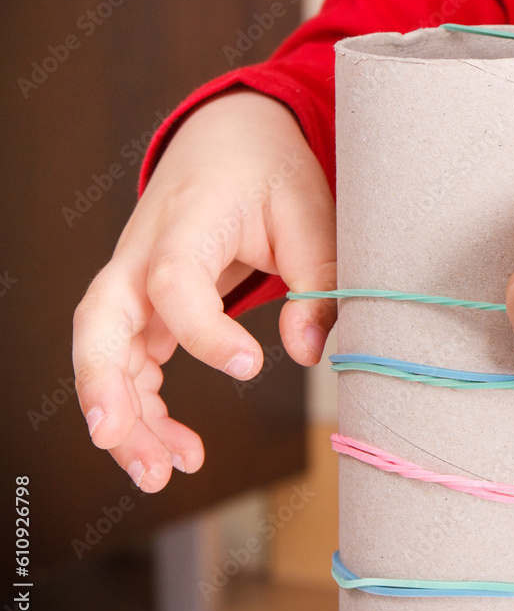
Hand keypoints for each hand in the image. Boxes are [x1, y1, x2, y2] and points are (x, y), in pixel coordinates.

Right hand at [72, 90, 336, 490]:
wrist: (230, 138)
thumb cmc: (270, 172)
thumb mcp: (311, 211)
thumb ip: (317, 277)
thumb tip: (311, 352)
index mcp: (190, 219)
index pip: (173, 278)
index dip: (201, 328)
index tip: (250, 364)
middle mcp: (144, 251)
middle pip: (99, 319)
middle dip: (103, 385)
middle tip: (121, 441)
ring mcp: (135, 279)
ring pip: (105, 352)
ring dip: (125, 415)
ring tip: (165, 471)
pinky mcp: (143, 303)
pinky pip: (128, 360)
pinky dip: (143, 406)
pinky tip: (177, 447)